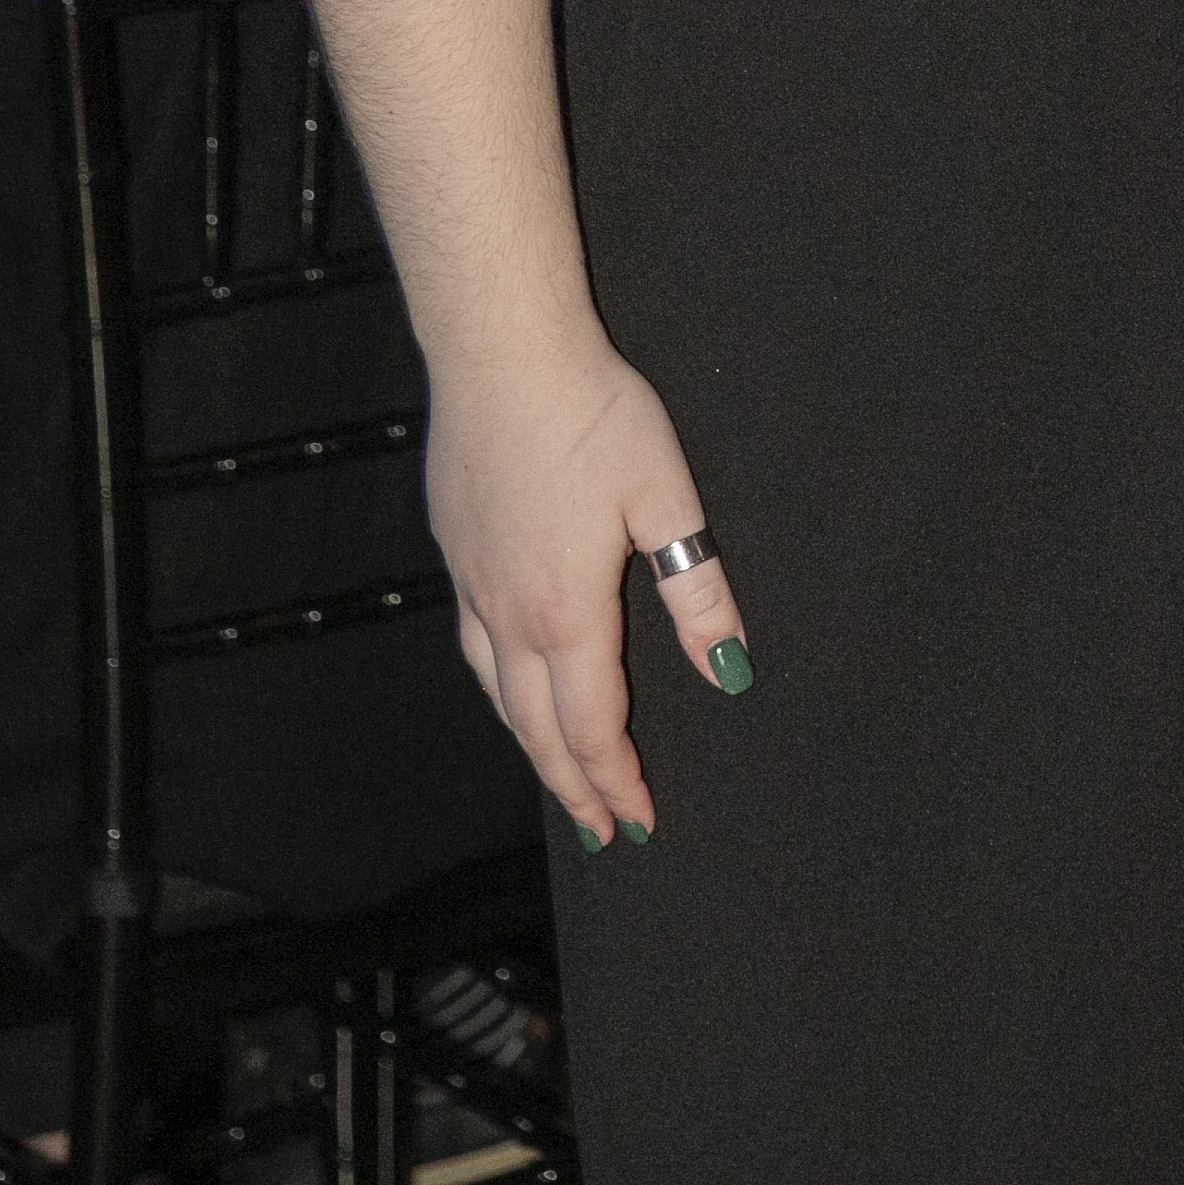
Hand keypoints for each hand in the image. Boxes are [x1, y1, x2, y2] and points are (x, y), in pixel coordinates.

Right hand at [423, 330, 751, 846]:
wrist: (502, 354)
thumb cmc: (592, 416)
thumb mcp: (666, 500)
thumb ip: (697, 594)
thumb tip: (729, 670)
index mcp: (566, 611)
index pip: (590, 726)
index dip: (616, 779)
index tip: (641, 821)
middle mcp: (509, 612)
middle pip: (536, 728)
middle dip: (573, 785)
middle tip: (603, 830)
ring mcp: (472, 582)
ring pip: (497, 692)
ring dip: (530, 743)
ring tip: (558, 773)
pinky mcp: (454, 548)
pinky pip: (473, 645)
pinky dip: (498, 688)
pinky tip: (509, 680)